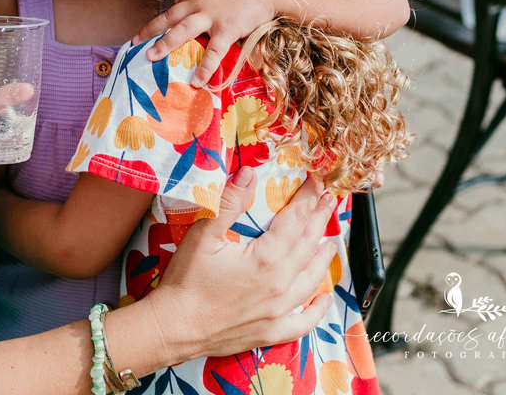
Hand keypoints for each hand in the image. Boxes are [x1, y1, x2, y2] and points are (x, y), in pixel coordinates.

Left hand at [134, 0, 277, 86]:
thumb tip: (184, 7)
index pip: (174, 8)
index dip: (161, 22)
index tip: (149, 33)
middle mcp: (198, 2)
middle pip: (169, 18)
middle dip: (150, 31)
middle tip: (135, 43)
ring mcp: (211, 16)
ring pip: (182, 31)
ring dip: (164, 45)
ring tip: (152, 58)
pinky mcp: (227, 29)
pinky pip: (213, 52)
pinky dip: (204, 68)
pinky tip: (197, 81)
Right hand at [148, 168, 337, 359]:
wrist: (175, 327)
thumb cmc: (186, 281)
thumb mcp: (203, 234)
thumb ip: (230, 202)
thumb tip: (250, 173)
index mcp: (267, 259)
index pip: (295, 220)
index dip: (307, 198)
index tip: (316, 182)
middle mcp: (280, 285)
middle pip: (308, 246)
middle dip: (320, 220)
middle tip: (328, 201)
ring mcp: (279, 312)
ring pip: (312, 280)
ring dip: (324, 258)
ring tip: (331, 242)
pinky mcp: (272, 332)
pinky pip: (305, 321)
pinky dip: (318, 310)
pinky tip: (325, 299)